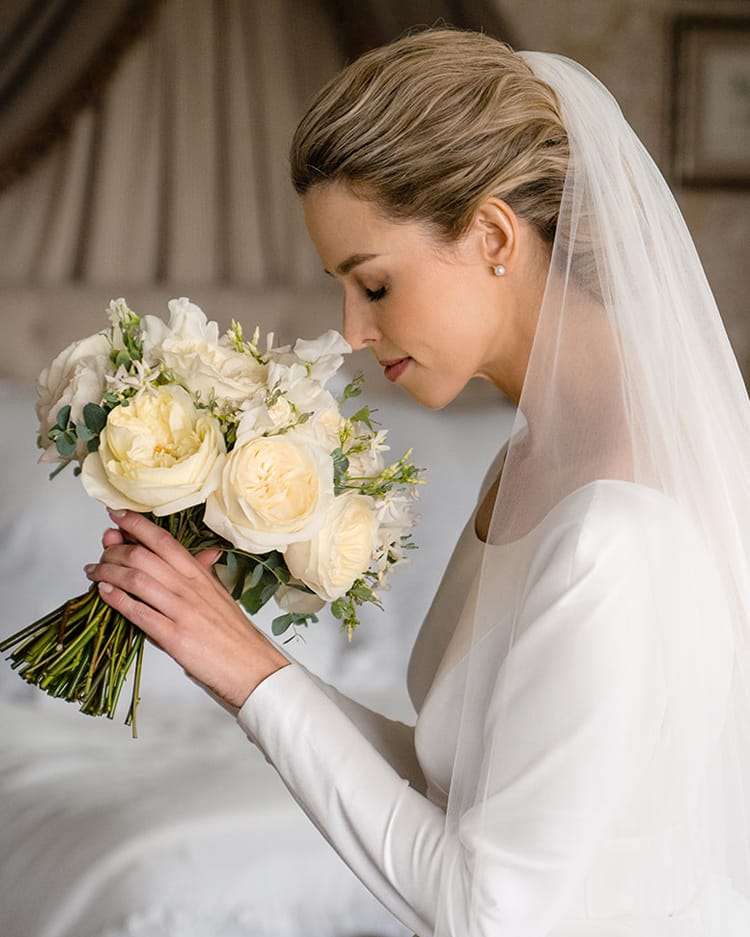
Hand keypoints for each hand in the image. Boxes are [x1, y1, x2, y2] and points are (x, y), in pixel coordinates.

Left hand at [85, 509, 289, 708]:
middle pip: (143, 556)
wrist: (249, 664)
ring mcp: (181, 611)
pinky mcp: (173, 636)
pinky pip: (138, 612)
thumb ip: (204, 573)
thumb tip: (204, 553)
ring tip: (94, 571)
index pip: (164, 541)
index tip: (117, 514)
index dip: (137, 524)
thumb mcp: (218, 594)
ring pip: (136, 580)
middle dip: (114, 550)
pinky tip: (104, 592)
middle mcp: (189, 588)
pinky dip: (116, 599)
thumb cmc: (232, 631)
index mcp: (199, 575)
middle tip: (102, 552)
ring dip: (108, 572)